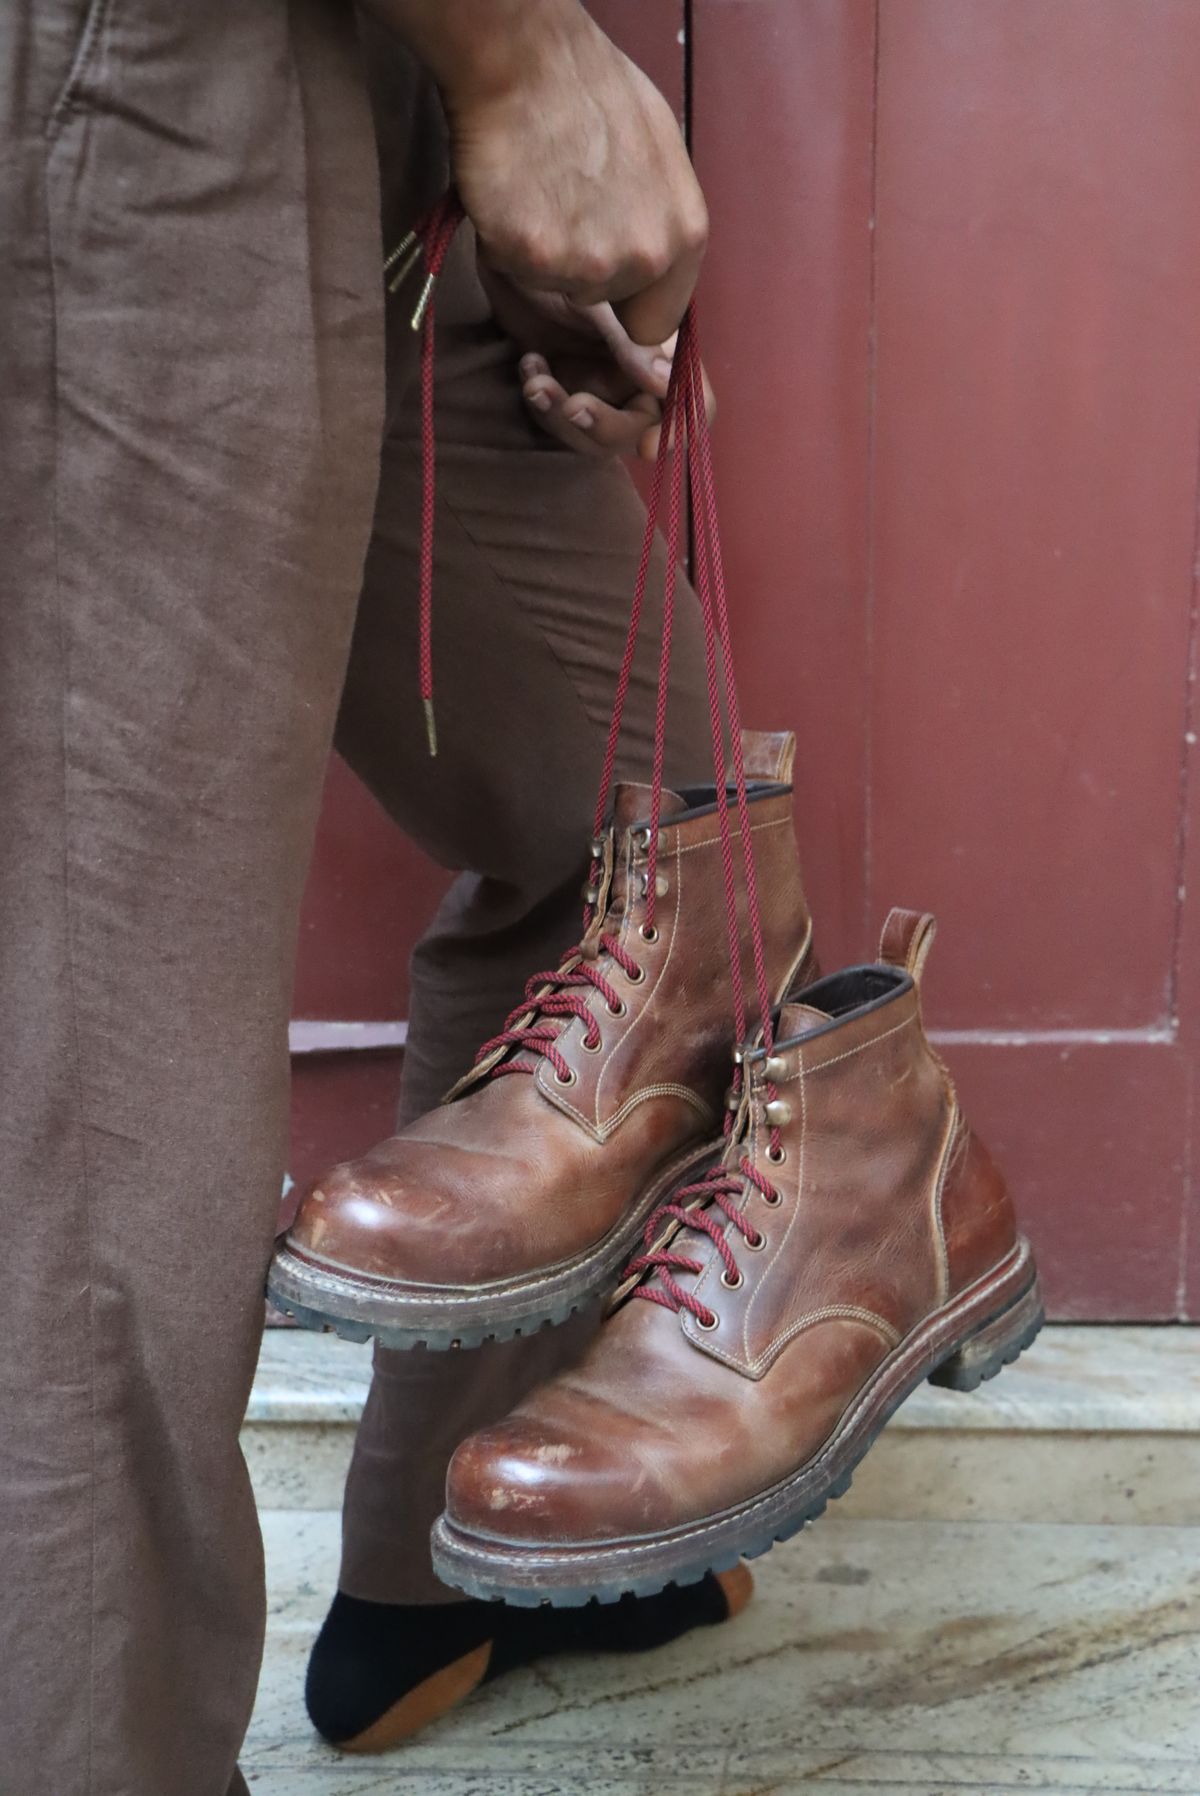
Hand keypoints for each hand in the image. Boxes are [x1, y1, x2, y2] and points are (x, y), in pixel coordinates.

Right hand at [427, 1, 707, 343]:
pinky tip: (513, 191)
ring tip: (539, 190)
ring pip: (553, 286)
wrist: (526, 61)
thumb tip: (656, 268)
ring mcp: (587, 262)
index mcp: (684, 235)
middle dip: (579, 266)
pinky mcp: (533, 257)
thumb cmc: (590, 92)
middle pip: (600, 303)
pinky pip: (510, 267)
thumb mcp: (659, 155)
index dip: (625, 300)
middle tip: (564, 202)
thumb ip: (662, 222)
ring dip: (541, 252)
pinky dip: (503, 238)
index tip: (605, 273)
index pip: (655, 322)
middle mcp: (644, 257)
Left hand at [482, 271, 715, 460]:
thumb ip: (636, 344)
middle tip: (572, 407)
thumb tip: (665, 384)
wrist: (513, 248)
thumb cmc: (568, 257)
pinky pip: (557, 419)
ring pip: (593, 435)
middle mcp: (637, 374)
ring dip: (561, 417)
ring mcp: (600, 384)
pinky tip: (529, 363)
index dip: (680, 429)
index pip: (693, 401)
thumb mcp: (603, 300)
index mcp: (664, 348)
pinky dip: (541, 400)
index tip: (646, 447)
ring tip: (536, 383)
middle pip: (638, 430)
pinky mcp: (562, 387)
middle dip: (603, 426)